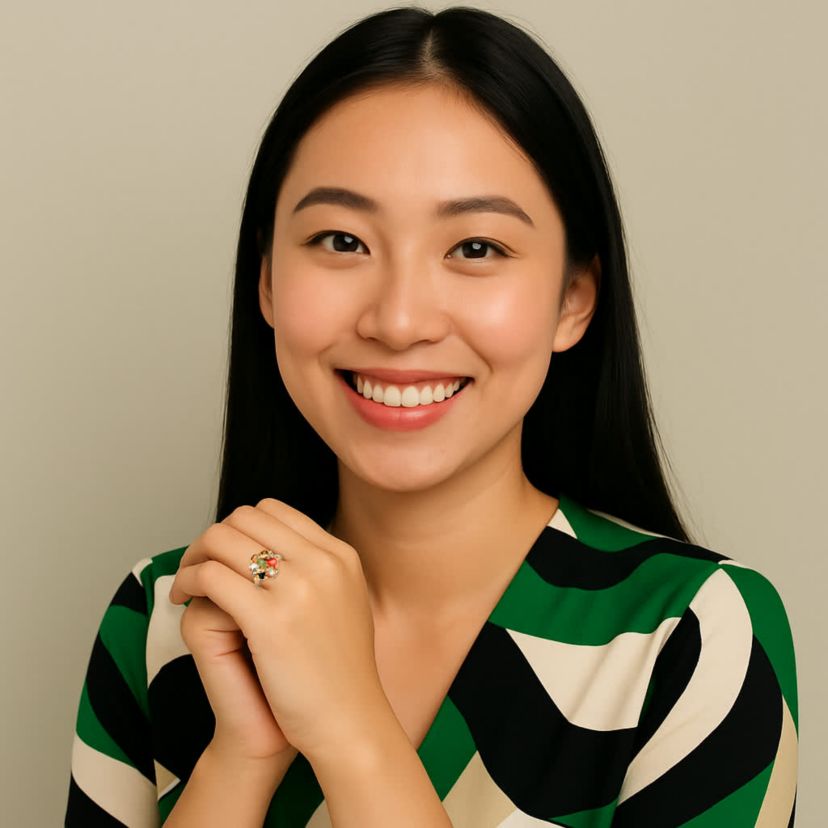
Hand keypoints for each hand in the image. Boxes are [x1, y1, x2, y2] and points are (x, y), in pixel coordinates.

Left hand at [169, 498, 386, 761]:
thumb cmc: (340, 673)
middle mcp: (323, 562)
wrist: (350, 722)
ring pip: (223, 539)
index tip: (226, 555)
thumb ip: (318, 572)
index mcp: (340, 555)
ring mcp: (298, 588)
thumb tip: (276, 550)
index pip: (274, 511)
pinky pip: (211, 576)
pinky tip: (184, 600)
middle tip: (197, 566)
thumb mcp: (345, 602)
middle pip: (246, 518)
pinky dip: (188, 581)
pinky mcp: (269, 620)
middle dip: (213, 537)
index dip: (240, 528)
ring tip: (186, 584)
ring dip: (195, 556)